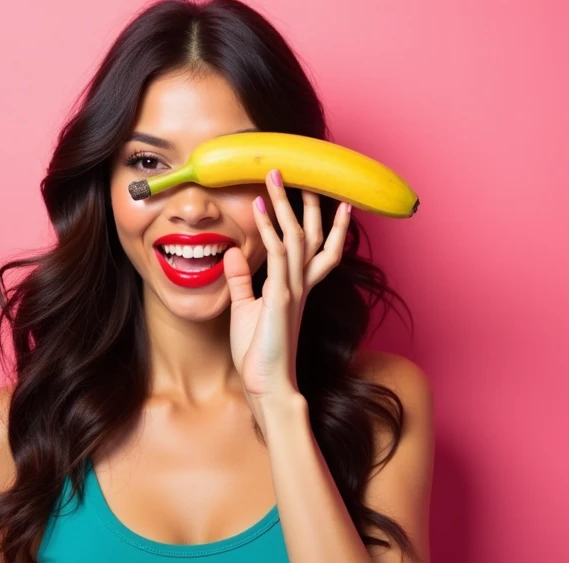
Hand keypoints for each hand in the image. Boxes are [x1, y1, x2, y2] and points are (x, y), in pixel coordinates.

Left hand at [223, 169, 352, 425]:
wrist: (266, 383)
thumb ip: (241, 280)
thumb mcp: (245, 309)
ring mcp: (293, 289)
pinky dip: (267, 229)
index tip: (334, 200)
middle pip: (312, 235)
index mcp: (298, 288)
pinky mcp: (280, 297)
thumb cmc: (258, 352)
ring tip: (276, 176)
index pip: (318, 249)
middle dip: (310, 204)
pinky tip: (258, 208)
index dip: (329, 225)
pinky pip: (276, 256)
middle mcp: (301, 284)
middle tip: (304, 174)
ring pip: (295, 237)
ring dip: (285, 205)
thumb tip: (234, 252)